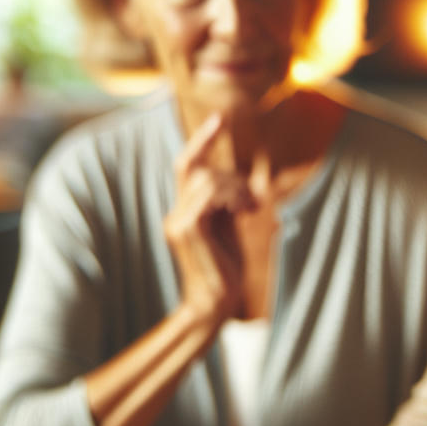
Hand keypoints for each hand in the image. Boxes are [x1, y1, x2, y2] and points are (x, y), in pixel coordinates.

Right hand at [163, 114, 262, 326]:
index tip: (219, 120)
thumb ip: (225, 204)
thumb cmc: (224, 270)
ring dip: (235, 188)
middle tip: (251, 201)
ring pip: (206, 180)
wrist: (214, 305)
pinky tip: (245, 212)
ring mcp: (177, 222)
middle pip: (199, 170)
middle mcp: (175, 214)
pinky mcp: (187, 230)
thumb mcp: (227, 229)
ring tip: (250, 209)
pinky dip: (230, 197)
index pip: (187, 166)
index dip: (202, 141)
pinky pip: (208, 196)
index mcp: (183, 212)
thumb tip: (236, 183)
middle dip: (231, 177)